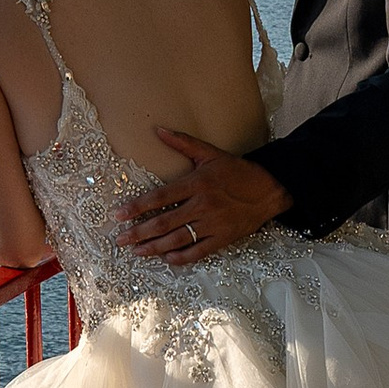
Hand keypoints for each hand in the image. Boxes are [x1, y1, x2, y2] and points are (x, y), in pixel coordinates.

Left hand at [121, 133, 292, 266]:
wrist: (269, 189)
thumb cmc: (237, 171)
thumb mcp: (210, 154)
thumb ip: (182, 142)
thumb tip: (158, 130)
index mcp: (197, 183)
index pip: (159, 197)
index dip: (136, 207)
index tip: (119, 215)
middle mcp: (202, 205)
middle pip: (163, 223)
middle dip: (139, 233)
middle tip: (120, 240)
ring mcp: (213, 224)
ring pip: (177, 240)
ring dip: (154, 248)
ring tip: (137, 252)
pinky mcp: (223, 238)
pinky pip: (198, 252)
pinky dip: (181, 257)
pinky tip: (167, 258)